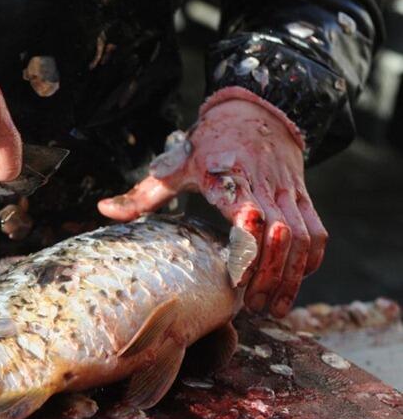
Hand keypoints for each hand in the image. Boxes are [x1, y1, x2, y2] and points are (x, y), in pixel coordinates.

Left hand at [98, 99, 327, 316]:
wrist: (253, 109)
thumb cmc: (208, 143)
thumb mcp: (174, 166)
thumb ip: (141, 194)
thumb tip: (102, 210)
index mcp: (229, 178)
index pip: (248, 214)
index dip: (248, 250)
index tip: (237, 283)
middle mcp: (264, 185)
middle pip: (280, 235)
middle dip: (271, 276)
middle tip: (255, 308)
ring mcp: (287, 191)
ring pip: (302, 237)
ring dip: (292, 275)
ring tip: (275, 307)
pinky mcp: (302, 195)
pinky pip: (316, 231)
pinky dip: (310, 259)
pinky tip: (296, 280)